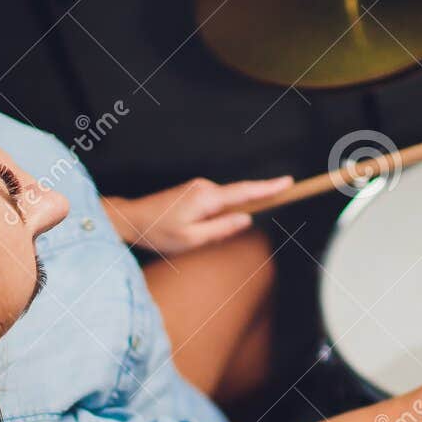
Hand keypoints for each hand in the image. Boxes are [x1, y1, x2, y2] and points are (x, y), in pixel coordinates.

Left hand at [103, 176, 293, 255]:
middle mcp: (205, 187)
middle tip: (253, 215)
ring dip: (227, 217)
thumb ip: (221, 229)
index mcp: (207, 198)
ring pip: (226, 203)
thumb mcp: (191, 240)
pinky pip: (217, 203)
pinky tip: (198, 229)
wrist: (132, 219)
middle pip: (240, 196)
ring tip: (197, 235)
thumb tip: (246, 218)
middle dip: (252, 205)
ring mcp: (200, 187)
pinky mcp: (195, 191)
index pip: (246, 192)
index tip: (290, 182)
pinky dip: (220, 213)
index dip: (270, 188)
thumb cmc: (158, 233)